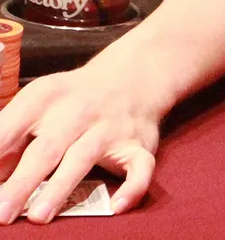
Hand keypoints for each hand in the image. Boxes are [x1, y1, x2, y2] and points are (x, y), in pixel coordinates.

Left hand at [0, 60, 161, 221]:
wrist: (132, 77)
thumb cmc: (70, 102)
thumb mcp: (37, 105)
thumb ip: (12, 137)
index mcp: (45, 97)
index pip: (10, 127)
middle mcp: (79, 110)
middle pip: (46, 148)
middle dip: (22, 182)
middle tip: (2, 213)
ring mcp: (111, 127)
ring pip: (85, 157)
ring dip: (61, 187)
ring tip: (38, 216)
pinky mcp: (139, 144)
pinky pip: (140, 167)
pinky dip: (132, 187)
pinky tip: (117, 207)